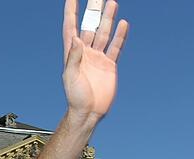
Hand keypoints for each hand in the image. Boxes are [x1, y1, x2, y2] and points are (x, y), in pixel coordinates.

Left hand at [62, 0, 128, 117]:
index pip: (71, 27)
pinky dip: (119, 35)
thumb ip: (74, 57)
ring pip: (103, 32)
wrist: (89, 112)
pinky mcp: (109, 64)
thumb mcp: (70, 76)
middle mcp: (85, 52)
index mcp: (72, 53)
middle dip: (93, 10)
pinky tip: (122, 23)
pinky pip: (115, 46)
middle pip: (89, 25)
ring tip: (112, 2)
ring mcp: (98, 57)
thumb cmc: (75, 97)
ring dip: (107, 18)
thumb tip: (76, 38)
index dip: (71, 12)